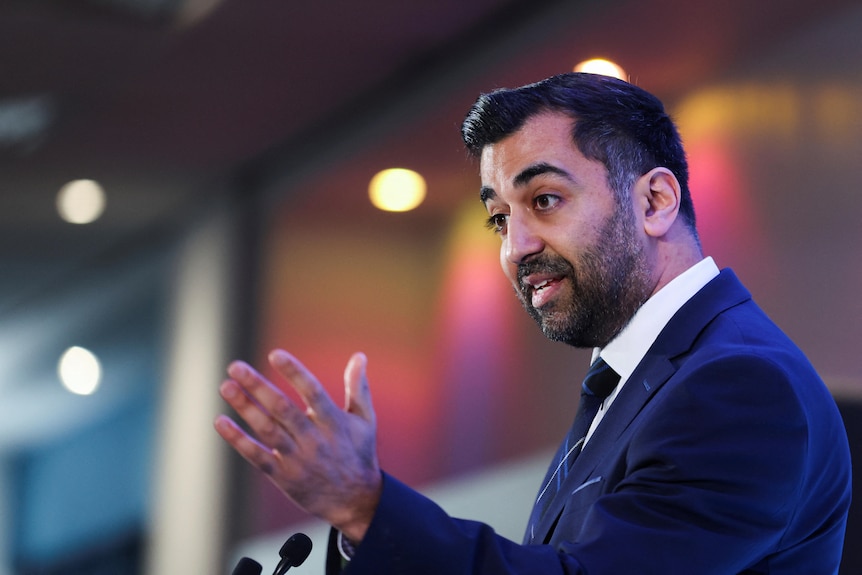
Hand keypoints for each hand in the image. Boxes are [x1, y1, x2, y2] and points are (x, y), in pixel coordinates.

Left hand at [214, 349, 380, 541]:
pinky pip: (256, 456)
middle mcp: (314, 439)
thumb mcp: (365, 421)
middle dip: (258, 386)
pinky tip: (221, 422)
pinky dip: (238, 440)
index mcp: (333, 422)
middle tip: (236, 367)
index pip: (312, 392)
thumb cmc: (359, 454)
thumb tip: (359, 356)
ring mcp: (297, 459)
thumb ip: (358, 388)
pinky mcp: (283, 476)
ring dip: (245, 408)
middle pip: (282, 409)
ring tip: (226, 387)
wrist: (355, 501)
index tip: (274, 354)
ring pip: (267, 430)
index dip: (294, 372)